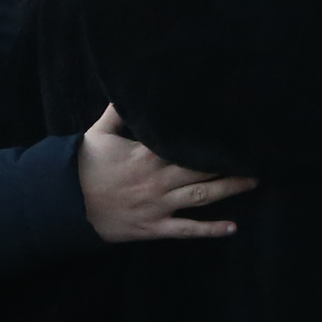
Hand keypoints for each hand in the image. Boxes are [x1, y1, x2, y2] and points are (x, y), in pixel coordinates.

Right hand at [77, 104, 252, 241]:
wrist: (67, 203)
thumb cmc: (83, 166)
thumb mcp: (98, 135)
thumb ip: (117, 113)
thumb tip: (126, 91)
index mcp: (146, 155)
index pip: (185, 145)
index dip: (208, 140)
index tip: (230, 133)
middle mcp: (157, 180)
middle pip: (201, 170)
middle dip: (228, 163)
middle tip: (254, 157)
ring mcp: (158, 206)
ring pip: (201, 196)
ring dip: (229, 189)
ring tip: (252, 182)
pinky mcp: (155, 227)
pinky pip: (187, 230)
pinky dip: (211, 230)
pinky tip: (232, 228)